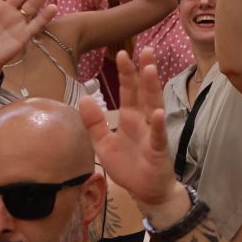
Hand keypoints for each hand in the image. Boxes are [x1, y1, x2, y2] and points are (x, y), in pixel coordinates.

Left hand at [77, 49, 179, 211]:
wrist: (146, 191)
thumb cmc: (128, 166)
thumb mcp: (103, 143)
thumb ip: (94, 122)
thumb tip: (83, 97)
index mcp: (129, 118)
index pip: (128, 91)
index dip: (126, 73)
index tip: (122, 54)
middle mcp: (143, 121)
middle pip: (143, 92)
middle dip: (144, 71)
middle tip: (146, 50)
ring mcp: (152, 133)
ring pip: (153, 106)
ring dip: (152, 88)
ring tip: (151, 69)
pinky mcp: (158, 150)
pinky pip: (157, 135)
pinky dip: (157, 124)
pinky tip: (156, 112)